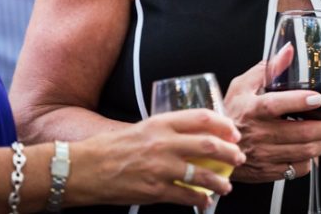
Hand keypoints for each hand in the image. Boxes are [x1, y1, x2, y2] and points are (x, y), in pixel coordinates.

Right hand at [70, 109, 243, 208]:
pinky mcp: (154, 190)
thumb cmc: (107, 148)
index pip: (202, 118)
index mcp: (160, 123)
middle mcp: (163, 143)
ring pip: (202, 174)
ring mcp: (160, 168)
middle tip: (238, 157)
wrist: (82, 168)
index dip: (223, 125)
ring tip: (226, 185)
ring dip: (219, 181)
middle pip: (208, 145)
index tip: (233, 132)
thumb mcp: (140, 129)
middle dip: (230, 153)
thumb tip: (188, 137)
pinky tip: (204, 201)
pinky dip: (199, 200)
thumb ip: (164, 132)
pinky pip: (186, 196)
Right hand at [224, 49, 320, 182]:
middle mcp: (260, 133)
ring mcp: (264, 155)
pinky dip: (310, 160)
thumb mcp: (243, 85)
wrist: (215, 147)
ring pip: (303, 152)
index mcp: (254, 109)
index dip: (300, 101)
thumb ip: (268, 68)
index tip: (319, 98)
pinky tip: (312, 150)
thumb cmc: (230, 113)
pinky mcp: (268, 171)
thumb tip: (289, 51)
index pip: (277, 105)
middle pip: (300, 133)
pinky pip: (297, 169)